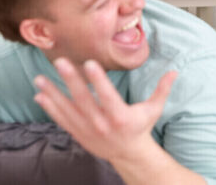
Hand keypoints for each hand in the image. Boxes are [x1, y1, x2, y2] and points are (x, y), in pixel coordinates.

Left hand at [34, 58, 176, 161]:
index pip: (107, 95)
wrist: (128, 153)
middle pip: (83, 100)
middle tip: (60, 62)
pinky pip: (61, 119)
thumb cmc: (141, 127)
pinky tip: (40, 95)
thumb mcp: (154, 109)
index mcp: (120, 116)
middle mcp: (102, 124)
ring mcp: (87, 130)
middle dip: (70, 80)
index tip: (89, 63)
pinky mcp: (78, 133)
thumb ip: (162, 89)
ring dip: (52, 93)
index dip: (98, 80)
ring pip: (67, 109)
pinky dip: (50, 108)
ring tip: (40, 78)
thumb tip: (175, 71)